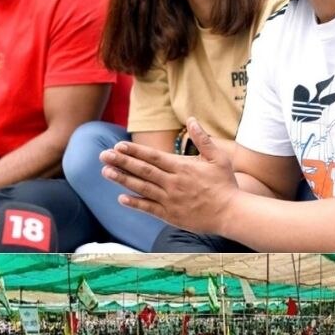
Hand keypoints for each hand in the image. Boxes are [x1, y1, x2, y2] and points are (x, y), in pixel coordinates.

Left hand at [99, 118, 238, 234]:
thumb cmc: (225, 184)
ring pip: (142, 188)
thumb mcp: (218, 157)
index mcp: (182, 167)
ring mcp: (169, 199)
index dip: (134, 151)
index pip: (153, 157)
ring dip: (122, 179)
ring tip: (106, 172)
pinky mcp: (170, 215)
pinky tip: (121, 198)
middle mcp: (173, 182)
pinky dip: (134, 203)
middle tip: (103, 155)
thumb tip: (192, 119)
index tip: (118, 146)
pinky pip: (148, 208)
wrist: (231, 213)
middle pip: (143, 170)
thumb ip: (202, 139)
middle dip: (121, 162)